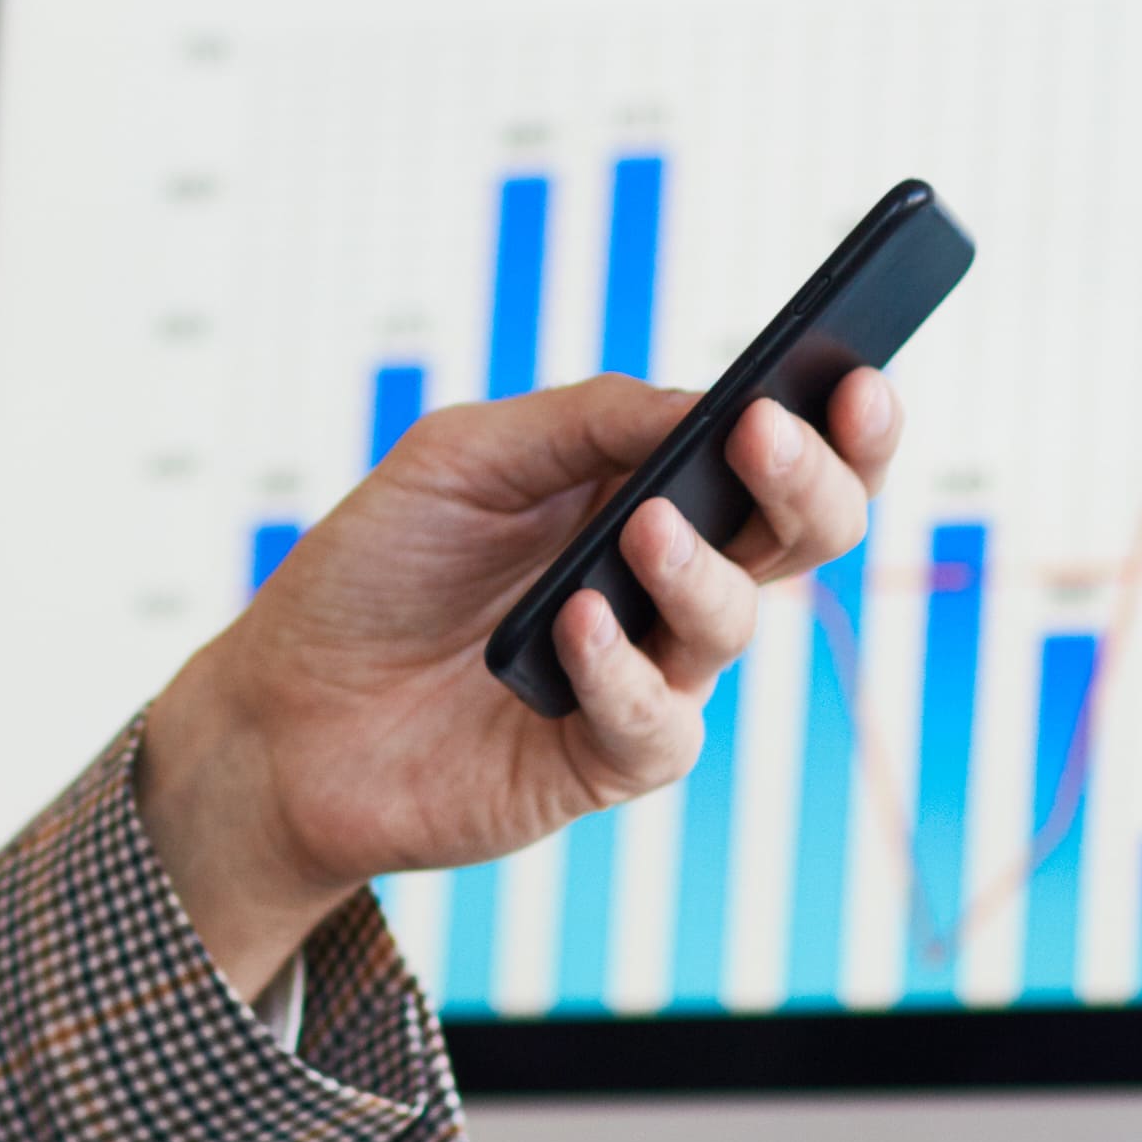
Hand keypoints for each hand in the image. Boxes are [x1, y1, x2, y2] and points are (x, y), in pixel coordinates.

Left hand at [135, 367, 898, 1002]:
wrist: (281, 706)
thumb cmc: (375, 571)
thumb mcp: (462, 458)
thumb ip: (583, 422)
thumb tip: (701, 402)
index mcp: (650, 492)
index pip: (781, 455)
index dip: (842, 423)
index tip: (860, 377)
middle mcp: (666, 583)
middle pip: (801, 537)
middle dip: (811, 482)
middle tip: (769, 434)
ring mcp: (644, 674)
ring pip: (733, 624)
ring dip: (698, 572)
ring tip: (643, 528)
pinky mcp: (604, 764)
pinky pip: (658, 726)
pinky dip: (622, 675)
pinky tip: (572, 632)